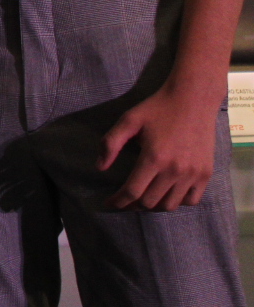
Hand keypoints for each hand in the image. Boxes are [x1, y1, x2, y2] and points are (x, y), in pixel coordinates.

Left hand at [99, 86, 219, 210]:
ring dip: (153, 206)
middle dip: (132, 205)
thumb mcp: (128, 121)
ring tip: (143, 199)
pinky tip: (166, 194)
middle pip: (149, 202)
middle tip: (124, 200)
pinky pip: (192, 200)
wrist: (193, 99)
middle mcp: (175, 170)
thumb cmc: (157, 109)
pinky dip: (177, 202)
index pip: (132, 191)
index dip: (118, 201)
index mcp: (154, 158)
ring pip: (170, 205)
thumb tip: (100, 167)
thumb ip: (110, 143)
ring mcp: (193, 174)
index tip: (108, 204)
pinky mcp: (206, 173)